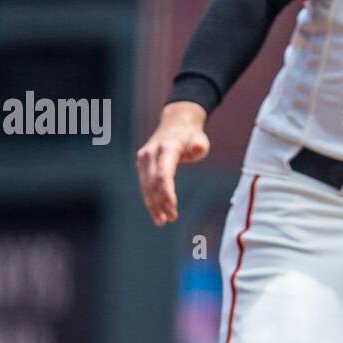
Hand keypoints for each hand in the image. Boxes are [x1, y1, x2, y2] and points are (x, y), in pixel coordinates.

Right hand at [135, 102, 209, 225]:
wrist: (176, 121)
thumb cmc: (191, 135)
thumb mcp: (200, 139)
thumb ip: (199, 146)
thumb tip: (198, 148)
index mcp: (167, 148)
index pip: (164, 174)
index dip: (167, 193)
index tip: (172, 208)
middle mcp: (151, 153)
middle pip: (152, 183)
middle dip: (160, 203)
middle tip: (171, 219)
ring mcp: (144, 158)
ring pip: (145, 186)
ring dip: (153, 205)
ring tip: (162, 221)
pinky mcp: (142, 163)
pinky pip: (145, 184)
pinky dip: (150, 198)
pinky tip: (157, 213)